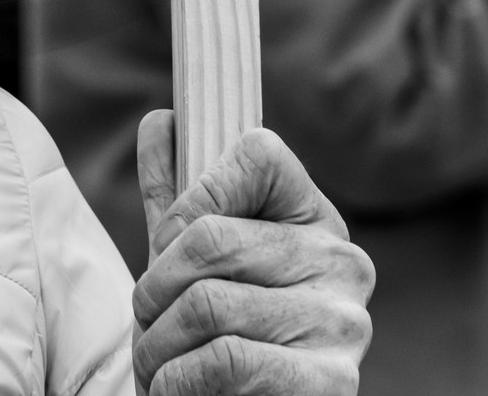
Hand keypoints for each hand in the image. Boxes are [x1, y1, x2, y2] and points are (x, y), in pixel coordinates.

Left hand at [132, 115, 373, 395]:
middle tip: (143, 315)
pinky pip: (225, 358)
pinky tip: (172, 386)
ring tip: (153, 359)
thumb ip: (178, 193)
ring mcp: (344, 322)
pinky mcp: (332, 383)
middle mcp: (342, 261)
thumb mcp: (192, 258)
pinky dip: (177, 378)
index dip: (191, 194)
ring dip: (158, 341)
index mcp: (315, 216)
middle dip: (155, 286)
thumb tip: (159, 119)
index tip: (166, 239)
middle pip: (211, 237)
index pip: (257, 153)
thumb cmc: (217, 333)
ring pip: (208, 303)